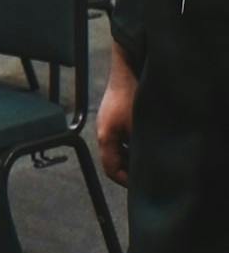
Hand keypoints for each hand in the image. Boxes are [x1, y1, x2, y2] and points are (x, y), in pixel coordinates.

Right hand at [96, 41, 137, 187]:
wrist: (127, 68)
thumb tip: (149, 168)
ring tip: (147, 159)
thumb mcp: (138, 129)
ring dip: (130, 155)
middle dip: (128, 169)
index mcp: (105, 138)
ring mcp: (108, 121)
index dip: (125, 181)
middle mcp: (103, 131)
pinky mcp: (114, 113)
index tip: (141, 184)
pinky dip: (130, 143)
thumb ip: (140, 150)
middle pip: (113, 159)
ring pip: (118, 148)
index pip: (111, 169)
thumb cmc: (132, 98)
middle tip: (146, 175)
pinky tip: (144, 141)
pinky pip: (120, 136)